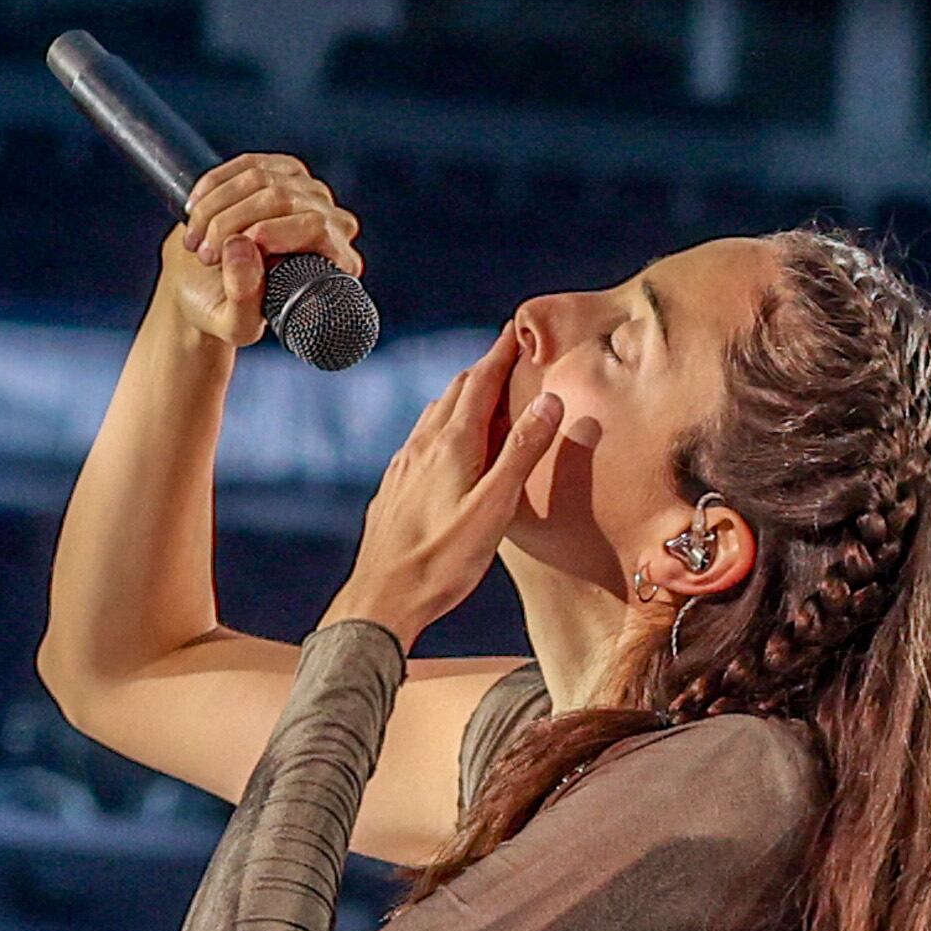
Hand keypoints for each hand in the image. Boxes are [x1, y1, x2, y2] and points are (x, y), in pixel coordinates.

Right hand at [155, 153, 361, 352]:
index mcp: (337, 263)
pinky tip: (197, 211)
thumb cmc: (228, 310)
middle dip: (231, 222)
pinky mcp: (282, 171)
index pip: (316, 227)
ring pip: (260, 179)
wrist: (206, 288)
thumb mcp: (235, 325)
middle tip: (204, 254)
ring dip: (216, 208)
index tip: (229, 252)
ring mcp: (309, 193)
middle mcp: (332, 223)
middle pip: (284, 199)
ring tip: (197, 242)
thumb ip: (244, 303)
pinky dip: (214, 186)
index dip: (271, 233)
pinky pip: (246, 165)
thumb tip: (242, 246)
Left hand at [331, 327, 562, 645]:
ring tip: (483, 397)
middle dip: (485, 370)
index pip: (481, 382)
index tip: (518, 331)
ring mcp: (404, 466)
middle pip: (456, 392)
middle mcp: (422, 446)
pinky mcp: (394, 488)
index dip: (502, 353)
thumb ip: (522, 452)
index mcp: (452, 443)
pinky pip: (420, 441)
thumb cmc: (442, 560)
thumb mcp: (495, 507)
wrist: (382, 598)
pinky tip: (444, 446)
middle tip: (508, 359)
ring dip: (461, 397)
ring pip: (434, 415)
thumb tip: (549, 400)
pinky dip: (442, 426)